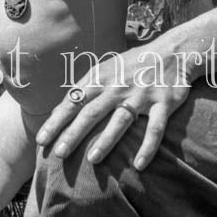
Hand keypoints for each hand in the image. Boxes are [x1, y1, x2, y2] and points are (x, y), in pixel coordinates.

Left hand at [34, 48, 192, 171]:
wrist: (174, 51)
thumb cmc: (133, 65)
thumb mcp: (106, 69)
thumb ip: (84, 88)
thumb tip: (58, 110)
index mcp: (102, 78)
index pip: (73, 101)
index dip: (57, 121)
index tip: (41, 141)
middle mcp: (119, 86)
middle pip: (92, 112)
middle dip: (74, 133)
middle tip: (59, 154)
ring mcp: (141, 95)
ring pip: (121, 120)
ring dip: (106, 140)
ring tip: (92, 160)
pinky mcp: (164, 103)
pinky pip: (155, 128)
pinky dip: (148, 147)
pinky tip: (139, 166)